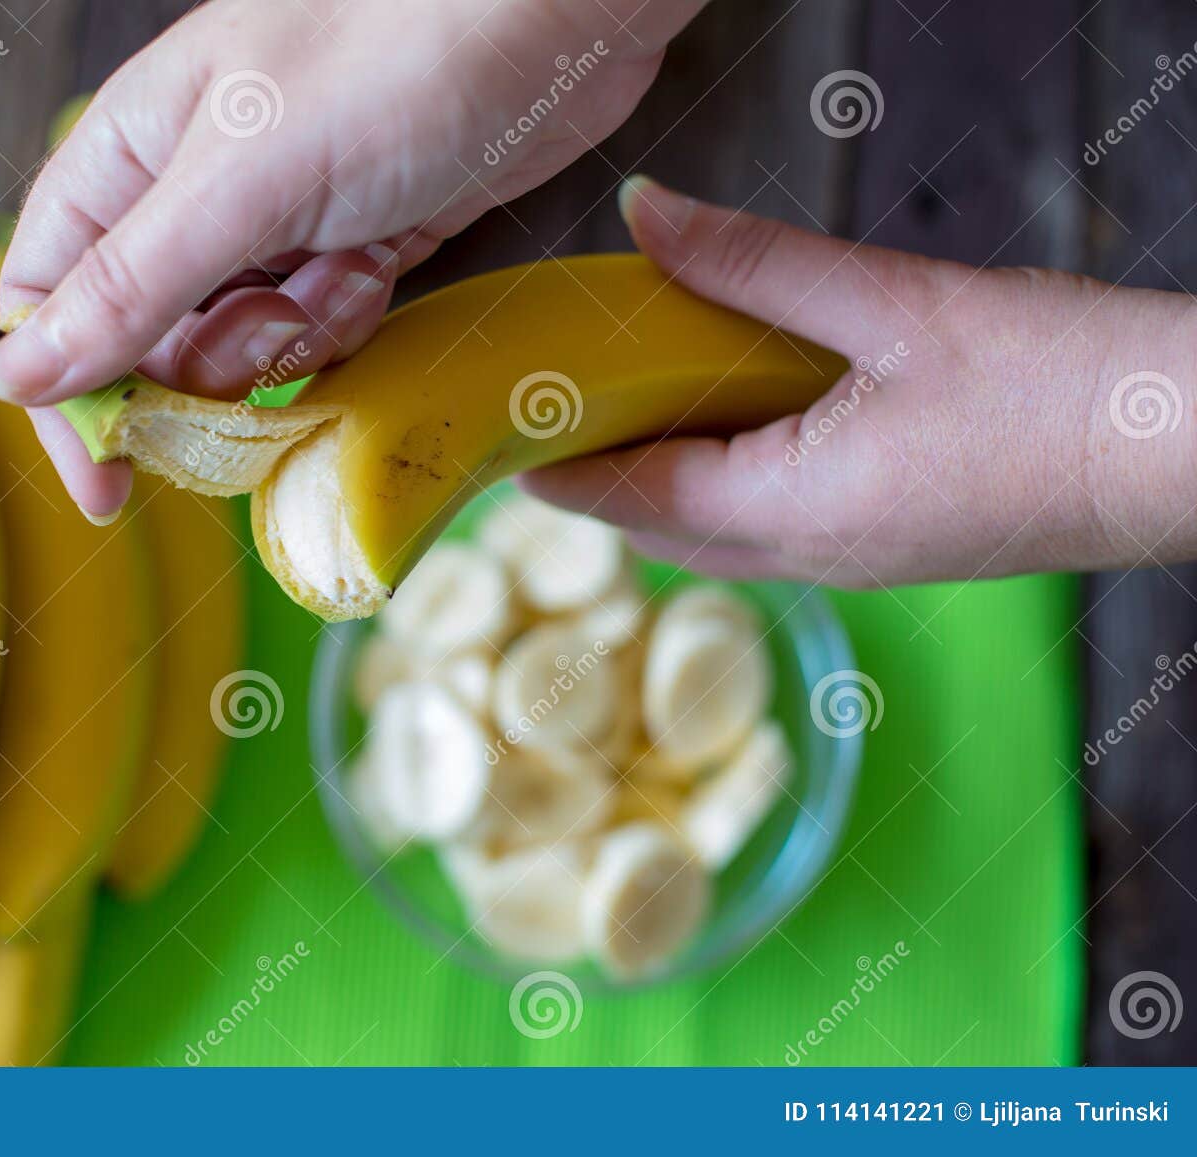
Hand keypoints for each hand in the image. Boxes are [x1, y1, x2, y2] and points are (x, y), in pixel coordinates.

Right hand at [0, 0, 703, 517]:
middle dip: (211, 369)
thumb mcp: (241, 182)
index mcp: (132, 151)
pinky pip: (323, 328)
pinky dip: (348, 319)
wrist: (554, 15)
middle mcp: (194, 188)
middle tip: (277, 331)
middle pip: (150, 340)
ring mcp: (280, 218)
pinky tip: (381, 265)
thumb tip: (18, 377)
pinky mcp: (360, 241)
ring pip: (242, 346)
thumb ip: (130, 287)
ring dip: (293, 342)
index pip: (50, 297)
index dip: (68, 398)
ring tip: (346, 270)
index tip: (111, 485)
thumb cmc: (395, 55)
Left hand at [525, 176, 1196, 585]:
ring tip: (639, 390)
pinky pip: (772, 523)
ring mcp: (852, 562)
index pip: (625, 498)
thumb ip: (755, 263)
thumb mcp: (894, 305)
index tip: (498, 427)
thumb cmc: (1062, 385)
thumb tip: (645, 217)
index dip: (551, 464)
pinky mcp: (889, 545)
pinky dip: (728, 475)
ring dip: (665, 473)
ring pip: (713, 530)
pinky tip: (738, 409)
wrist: (1191, 449)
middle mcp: (809, 557)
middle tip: (562, 396)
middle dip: (600, 471)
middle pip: (657, 527)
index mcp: (792, 510)